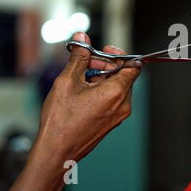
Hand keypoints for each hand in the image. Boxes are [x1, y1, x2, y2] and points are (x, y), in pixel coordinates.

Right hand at [8, 32, 141, 190]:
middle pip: (124, 75)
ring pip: (118, 87)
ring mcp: (119, 115)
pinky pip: (113, 100)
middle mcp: (123, 104)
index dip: (119, 55)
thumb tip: (82, 39)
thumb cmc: (61, 121)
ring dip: (102, 77)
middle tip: (86, 63)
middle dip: (106, 64)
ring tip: (80, 79)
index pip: (133, 65)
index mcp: (116, 92)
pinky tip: (83, 93)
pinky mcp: (112, 122)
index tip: (105, 51)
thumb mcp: (67, 81)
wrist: (57, 152)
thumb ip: (79, 57)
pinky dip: (102, 91)